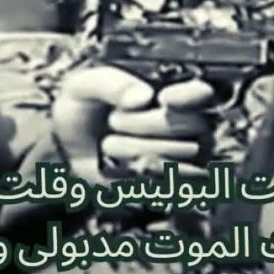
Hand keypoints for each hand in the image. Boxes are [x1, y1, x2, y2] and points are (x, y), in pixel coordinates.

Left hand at [52, 65, 214, 183]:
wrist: (70, 146)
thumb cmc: (86, 108)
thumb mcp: (87, 85)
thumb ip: (113, 84)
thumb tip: (143, 98)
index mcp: (173, 95)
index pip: (202, 94)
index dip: (189, 97)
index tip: (164, 98)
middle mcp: (187, 128)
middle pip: (193, 127)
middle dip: (146, 124)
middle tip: (114, 120)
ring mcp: (182, 162)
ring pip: (178, 159)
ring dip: (136, 151)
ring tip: (109, 143)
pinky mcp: (167, 189)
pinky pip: (166, 187)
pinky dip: (135, 178)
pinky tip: (116, 166)